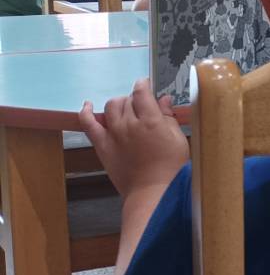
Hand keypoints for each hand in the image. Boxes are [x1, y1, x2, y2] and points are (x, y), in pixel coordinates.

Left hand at [79, 80, 186, 197]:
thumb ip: (169, 118)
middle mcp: (129, 124)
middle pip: (128, 99)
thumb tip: (164, 100)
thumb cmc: (170, 167)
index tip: (145, 84)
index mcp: (151, 121)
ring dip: (120, 103)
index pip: (142, 92)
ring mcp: (113, 134)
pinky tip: (87, 106)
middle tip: (143, 106)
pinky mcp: (102, 145)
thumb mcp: (178, 139)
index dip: (143, 84)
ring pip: (111, 106)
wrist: (152, 191)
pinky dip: (86, 112)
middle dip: (135, 98)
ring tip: (127, 109)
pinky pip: (88, 123)